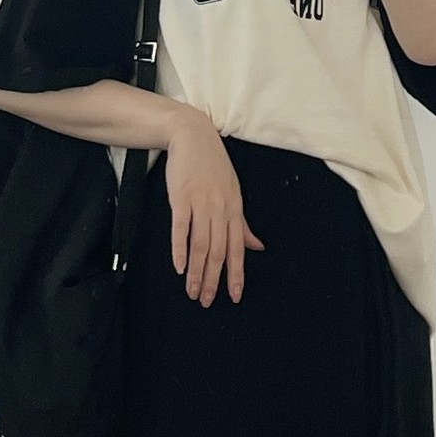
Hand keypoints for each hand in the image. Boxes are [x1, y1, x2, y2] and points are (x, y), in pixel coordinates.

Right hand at [164, 113, 263, 305]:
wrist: (192, 135)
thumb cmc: (212, 166)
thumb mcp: (233, 193)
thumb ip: (242, 223)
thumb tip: (257, 247)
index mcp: (235, 210)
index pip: (237, 249)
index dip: (236, 274)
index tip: (234, 296)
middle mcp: (221, 209)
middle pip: (218, 251)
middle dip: (213, 280)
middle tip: (206, 301)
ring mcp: (201, 203)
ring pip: (200, 244)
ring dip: (196, 271)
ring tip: (191, 291)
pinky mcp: (181, 197)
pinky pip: (181, 227)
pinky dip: (179, 249)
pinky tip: (178, 266)